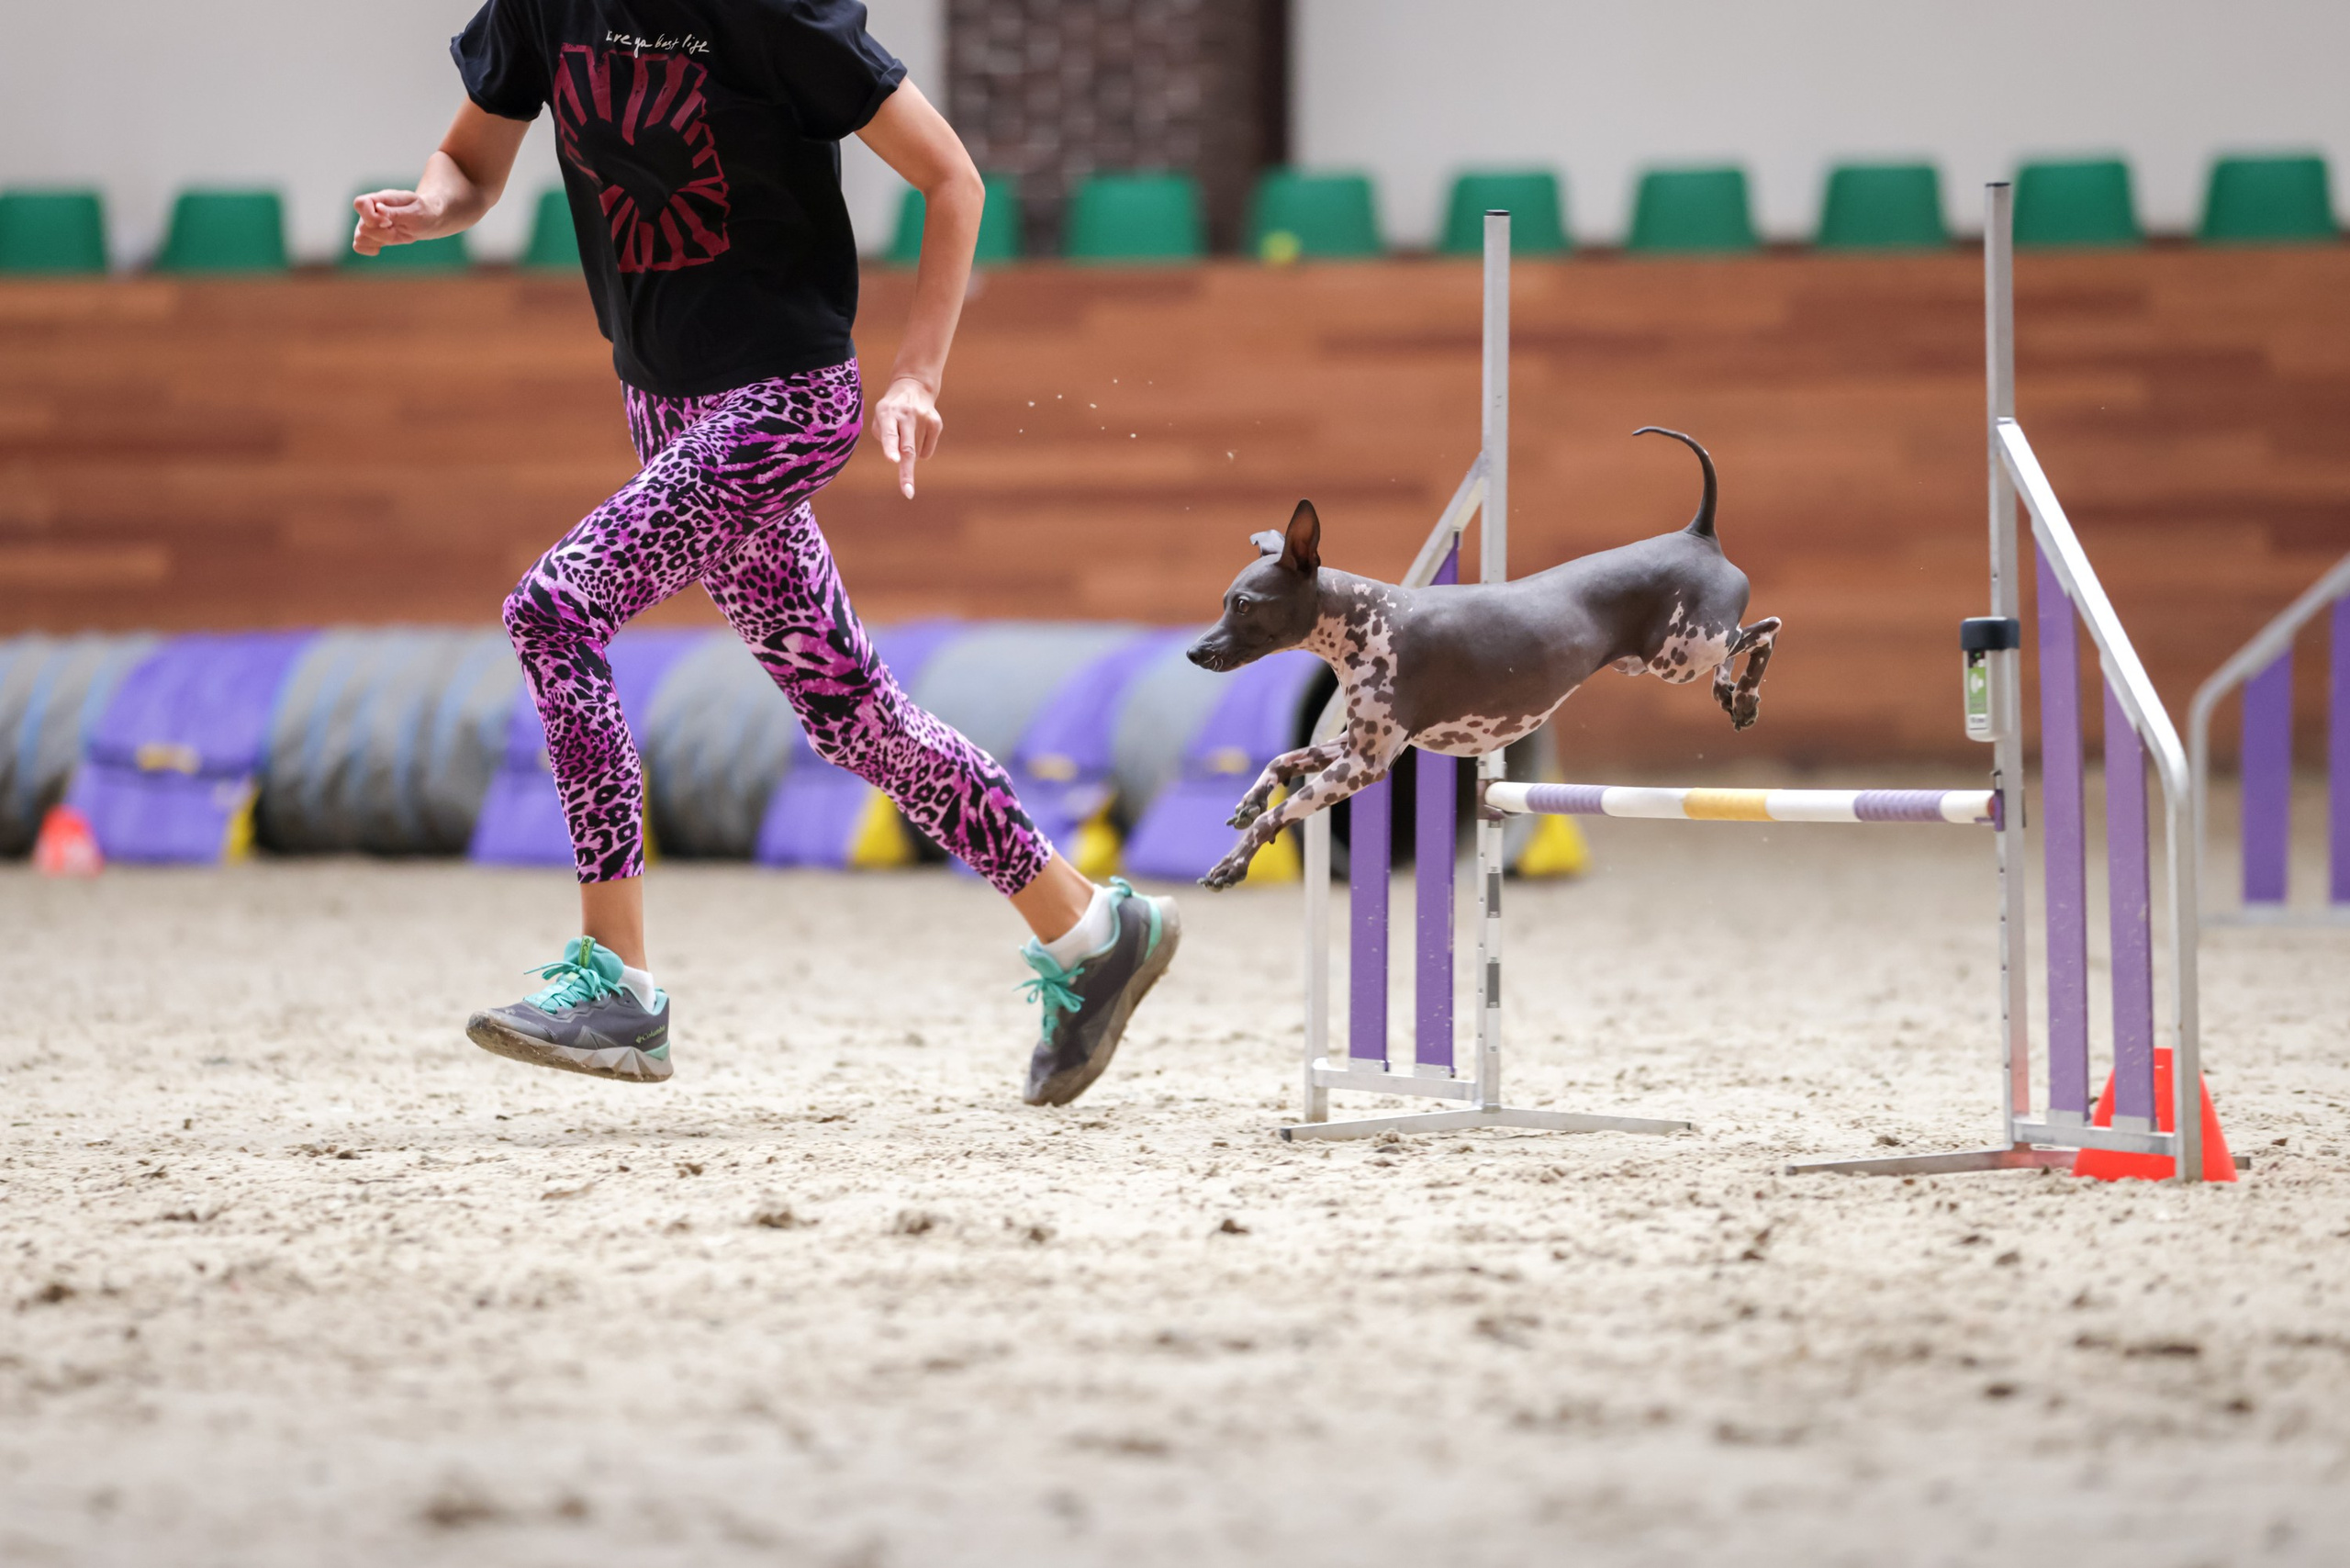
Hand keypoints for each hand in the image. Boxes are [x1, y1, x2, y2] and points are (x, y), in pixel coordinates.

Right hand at [351, 189, 441, 255]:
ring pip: (359, 238)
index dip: (371, 217)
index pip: (360, 204)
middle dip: (383, 234)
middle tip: (397, 229)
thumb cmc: (423, 213)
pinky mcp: (370, 236)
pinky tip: (383, 245)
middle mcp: (370, 210)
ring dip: (379, 241)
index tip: (388, 223)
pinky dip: (371, 249)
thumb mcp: (415, 212)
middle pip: (362, 227)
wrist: (428, 220)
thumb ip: (396, 212)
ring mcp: (368, 223)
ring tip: (393, 235)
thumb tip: (378, 209)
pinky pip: (359, 246)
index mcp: (380, 198)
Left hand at [872, 375, 942, 498]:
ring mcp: (924, 418)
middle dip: (906, 472)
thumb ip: (883, 436)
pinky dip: (920, 450)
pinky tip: (918, 434)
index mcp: (887, 412)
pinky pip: (926, 452)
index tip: (893, 460)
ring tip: (907, 432)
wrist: (913, 387)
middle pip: (907, 449)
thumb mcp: (880, 416)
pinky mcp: (936, 423)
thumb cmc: (891, 409)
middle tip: (907, 492)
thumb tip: (899, 457)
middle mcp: (906, 414)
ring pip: (916, 453)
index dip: (890, 448)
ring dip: (909, 452)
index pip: (889, 433)